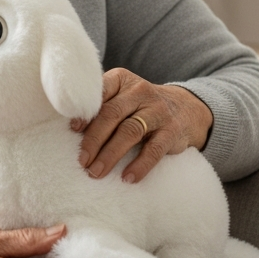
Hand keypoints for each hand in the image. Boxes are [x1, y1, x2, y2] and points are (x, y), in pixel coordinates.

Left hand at [72, 68, 212, 183]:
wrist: (187, 109)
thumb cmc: (140, 106)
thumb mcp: (123, 96)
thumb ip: (101, 106)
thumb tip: (71, 127)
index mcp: (122, 80)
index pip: (101, 91)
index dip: (86, 111)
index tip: (73, 129)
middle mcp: (140, 91)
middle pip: (112, 114)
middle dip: (94, 139)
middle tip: (82, 161)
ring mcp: (158, 110)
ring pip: (130, 132)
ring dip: (110, 154)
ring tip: (96, 172)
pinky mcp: (172, 131)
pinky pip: (154, 149)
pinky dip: (139, 165)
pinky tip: (127, 178)